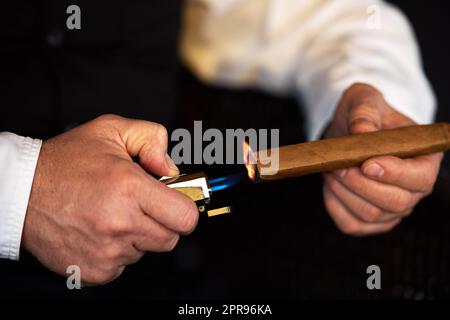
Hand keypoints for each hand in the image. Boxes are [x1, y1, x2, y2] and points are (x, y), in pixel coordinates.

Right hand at [22, 114, 198, 284]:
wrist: (21, 192)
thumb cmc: (65, 162)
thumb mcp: (111, 130)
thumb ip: (152, 139)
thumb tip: (172, 168)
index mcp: (130, 188)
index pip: (186, 217)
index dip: (185, 209)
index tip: (176, 202)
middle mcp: (120, 223)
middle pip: (170, 238)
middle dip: (162, 221)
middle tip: (141, 205)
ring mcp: (107, 251)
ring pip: (146, 251)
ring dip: (137, 236)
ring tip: (113, 214)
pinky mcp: (94, 270)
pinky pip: (123, 265)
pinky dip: (118, 251)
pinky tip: (100, 231)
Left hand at [323, 83, 442, 235]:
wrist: (349, 133)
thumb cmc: (364, 116)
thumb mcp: (365, 102)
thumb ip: (364, 114)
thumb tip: (362, 131)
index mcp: (425, 159)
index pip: (420, 178)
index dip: (394, 174)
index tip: (367, 163)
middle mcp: (414, 190)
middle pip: (395, 202)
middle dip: (360, 184)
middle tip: (338, 165)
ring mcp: (393, 210)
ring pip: (370, 214)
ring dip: (343, 192)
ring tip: (331, 169)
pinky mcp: (370, 221)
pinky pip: (351, 224)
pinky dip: (335, 205)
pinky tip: (331, 184)